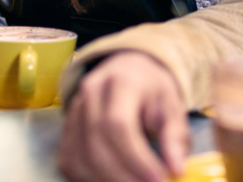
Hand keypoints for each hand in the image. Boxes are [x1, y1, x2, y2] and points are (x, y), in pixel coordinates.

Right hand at [57, 51, 190, 181]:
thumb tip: (177, 169)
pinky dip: (89, 178)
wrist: (128, 72)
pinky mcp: (65, 129)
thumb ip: (175, 136)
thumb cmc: (152, 90)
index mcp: (121, 81)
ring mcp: (73, 110)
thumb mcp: (172, 105)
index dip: (136, 158)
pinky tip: (112, 181)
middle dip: (122, 175)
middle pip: (97, 143)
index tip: (158, 178)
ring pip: (79, 156)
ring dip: (105, 180)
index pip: (119, 124)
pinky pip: (69, 161)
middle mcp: (91, 93)